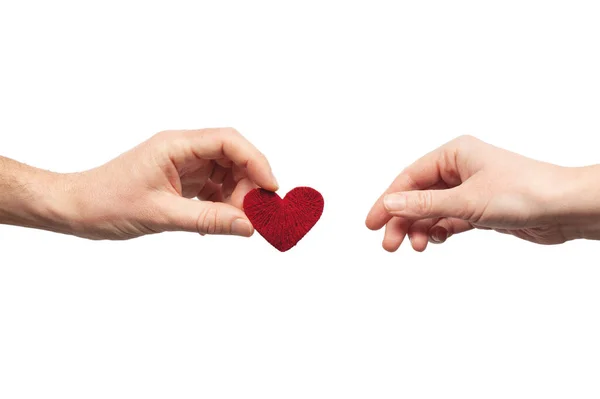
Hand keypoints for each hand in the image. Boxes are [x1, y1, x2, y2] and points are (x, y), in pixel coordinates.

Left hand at [56, 128, 277, 239]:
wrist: (76, 209)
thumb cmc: (107, 204)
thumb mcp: (161, 214)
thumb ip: (208, 219)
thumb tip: (248, 226)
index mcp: (176, 145)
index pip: (227, 141)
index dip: (255, 161)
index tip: (270, 189)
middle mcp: (182, 150)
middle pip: (232, 156)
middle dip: (248, 183)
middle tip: (254, 214)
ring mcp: (183, 164)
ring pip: (226, 172)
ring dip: (238, 196)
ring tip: (238, 221)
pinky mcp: (181, 180)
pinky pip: (213, 187)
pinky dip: (223, 203)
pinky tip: (221, 222)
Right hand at [366, 135, 599, 251]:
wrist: (567, 209)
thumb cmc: (525, 192)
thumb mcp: (466, 201)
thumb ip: (424, 205)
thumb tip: (388, 205)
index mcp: (454, 154)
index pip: (409, 178)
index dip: (388, 201)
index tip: (371, 223)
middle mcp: (460, 168)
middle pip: (418, 195)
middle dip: (403, 220)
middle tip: (390, 244)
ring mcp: (470, 188)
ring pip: (432, 209)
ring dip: (422, 228)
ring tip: (417, 246)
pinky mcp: (479, 207)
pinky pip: (449, 218)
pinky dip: (440, 230)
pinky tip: (436, 240)